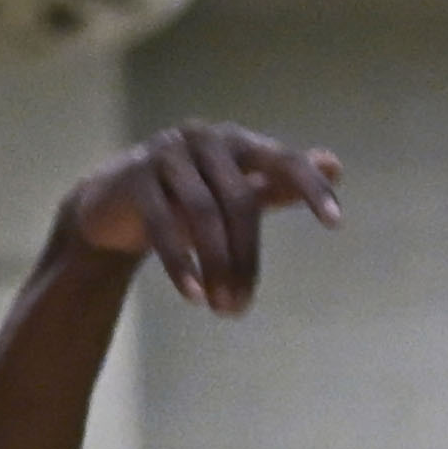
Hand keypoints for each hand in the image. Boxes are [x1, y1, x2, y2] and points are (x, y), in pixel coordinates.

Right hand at [66, 122, 342, 313]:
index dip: (310, 189)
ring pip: (202, 214)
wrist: (110, 203)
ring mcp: (168, 154)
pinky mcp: (135, 178)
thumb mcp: (232, 191)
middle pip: (239, 201)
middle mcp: (206, 139)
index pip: (284, 161)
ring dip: (216, 267)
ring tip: (221, 309)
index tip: (335, 224)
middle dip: (244, 258)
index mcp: (238, 141)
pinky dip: (180, 264)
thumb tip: (336, 165)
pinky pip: (162, 225)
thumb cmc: (183, 197)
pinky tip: (193, 295)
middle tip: (241, 308)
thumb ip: (278, 183)